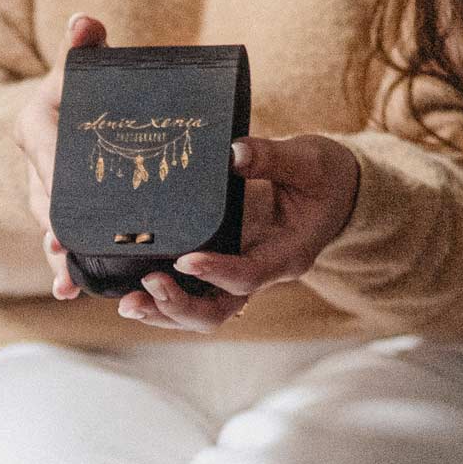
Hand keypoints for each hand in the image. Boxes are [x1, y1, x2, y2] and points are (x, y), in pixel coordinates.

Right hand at [13, 12, 107, 301]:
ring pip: (51, 226)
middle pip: (44, 198)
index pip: (43, 154)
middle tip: (65, 249)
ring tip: (67, 280)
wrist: (91, 108)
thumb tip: (84, 23)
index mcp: (34, 127)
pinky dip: (63, 267)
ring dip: (57, 255)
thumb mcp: (84, 66)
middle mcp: (34, 164)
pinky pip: (61, 240)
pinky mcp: (62, 213)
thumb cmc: (88, 84)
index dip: (52, 182)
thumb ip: (84, 47)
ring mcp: (46, 193)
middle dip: (54, 227)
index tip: (62, 208)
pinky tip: (70, 292)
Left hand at [119, 133, 361, 332]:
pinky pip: (194, 293)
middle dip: (180, 306)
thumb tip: (235, 152)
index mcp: (288, 254)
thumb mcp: (308, 160)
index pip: (250, 275)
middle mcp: (263, 272)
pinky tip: (132, 292)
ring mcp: (242, 273)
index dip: (217, 271)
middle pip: (221, 310)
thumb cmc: (323, 174)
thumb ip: (273, 157)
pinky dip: (165, 297)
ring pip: (203, 311)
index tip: (186, 259)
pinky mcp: (225, 265)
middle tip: (147, 285)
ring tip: (128, 304)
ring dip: (165, 311)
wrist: (334, 190)